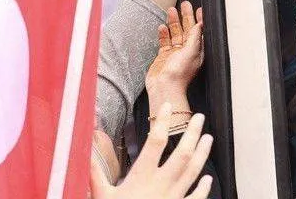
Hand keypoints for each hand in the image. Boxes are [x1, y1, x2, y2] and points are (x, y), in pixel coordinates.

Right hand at [90, 108, 212, 198]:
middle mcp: (162, 185)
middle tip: (199, 117)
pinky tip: (209, 179)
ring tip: (208, 138)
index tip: (166, 105)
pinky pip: (195, 198)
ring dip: (202, 154)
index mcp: (142, 177)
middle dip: (191, 134)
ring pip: (193, 172)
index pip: (156, 142)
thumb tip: (86, 147)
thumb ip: (94, 171)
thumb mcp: (102, 194)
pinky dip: (204, 188)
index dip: (162, 121)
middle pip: (182, 154)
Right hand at [146, 2, 203, 113]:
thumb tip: (200, 25)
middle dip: (186, 17)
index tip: (199, 9)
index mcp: (196, 51)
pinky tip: (162, 26)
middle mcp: (186, 52)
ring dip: (173, 22)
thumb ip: (195, 37)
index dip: (199, 20)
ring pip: (175, 34)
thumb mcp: (191, 52)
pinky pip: (164, 41)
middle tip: (184, 4)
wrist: (164, 87)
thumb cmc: (179, 74)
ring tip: (171, 10)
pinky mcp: (163, 56)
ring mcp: (174, 54)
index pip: (199, 32)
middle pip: (187, 30)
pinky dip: (163, 33)